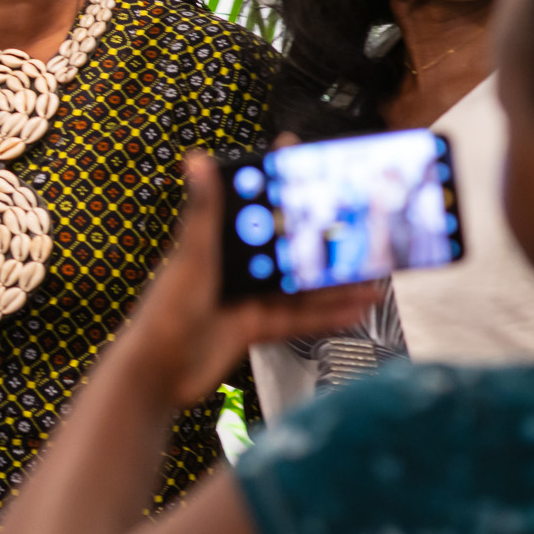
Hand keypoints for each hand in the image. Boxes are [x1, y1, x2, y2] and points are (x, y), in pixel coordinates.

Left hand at [116, 153, 379, 410]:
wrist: (158, 374)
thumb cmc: (164, 312)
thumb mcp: (191, 257)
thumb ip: (203, 211)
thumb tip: (197, 159)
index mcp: (215, 244)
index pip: (255, 208)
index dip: (282, 187)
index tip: (312, 165)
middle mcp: (233, 269)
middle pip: (287, 250)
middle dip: (324, 243)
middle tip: (364, 230)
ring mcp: (244, 299)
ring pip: (300, 288)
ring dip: (337, 284)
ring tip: (375, 276)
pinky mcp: (253, 329)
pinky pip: (298, 320)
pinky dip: (327, 316)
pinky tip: (357, 311)